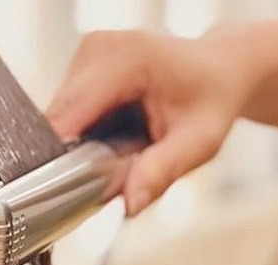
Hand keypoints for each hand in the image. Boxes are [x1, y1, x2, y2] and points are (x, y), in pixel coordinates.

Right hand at [46, 30, 253, 215]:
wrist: (220, 70)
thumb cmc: (212, 100)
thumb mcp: (199, 142)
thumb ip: (162, 171)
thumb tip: (129, 204)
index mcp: (126, 59)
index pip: (67, 116)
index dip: (63, 157)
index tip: (75, 190)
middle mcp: (98, 49)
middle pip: (57, 119)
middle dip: (75, 155)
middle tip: (113, 173)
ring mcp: (87, 54)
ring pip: (57, 118)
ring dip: (80, 145)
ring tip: (121, 149)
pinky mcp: (82, 64)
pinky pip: (66, 111)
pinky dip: (83, 133)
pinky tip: (113, 134)